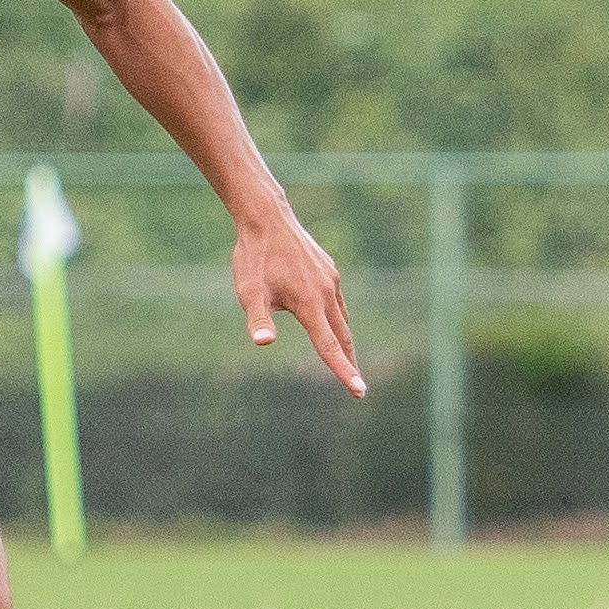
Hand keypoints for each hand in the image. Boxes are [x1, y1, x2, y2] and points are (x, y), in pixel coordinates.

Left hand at [232, 206, 364, 397]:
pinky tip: (328, 319)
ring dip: (344, 339)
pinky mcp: (328, 270)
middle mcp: (326, 293)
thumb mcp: (249, 291)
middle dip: (349, 360)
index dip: (344, 370)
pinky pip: (336, 299)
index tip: (359, 390)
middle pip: (342, 336)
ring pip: (342, 317)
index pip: (329, 346)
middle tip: (357, 384)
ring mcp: (330, 280)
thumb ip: (258, 319)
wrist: (267, 218)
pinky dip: (336, 316)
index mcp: (310, 304)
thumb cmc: (255, 257)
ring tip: (345, 357)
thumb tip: (264, 342)